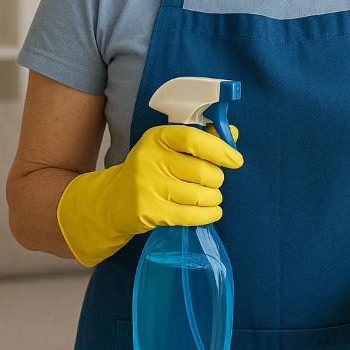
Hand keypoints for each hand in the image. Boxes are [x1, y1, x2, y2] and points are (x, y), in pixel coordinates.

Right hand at [56, 121, 242, 266]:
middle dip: (217, 179)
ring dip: (214, 198)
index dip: (219, 149)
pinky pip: (191, 215)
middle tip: (215, 182)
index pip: (193, 139)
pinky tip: (212, 212)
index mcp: (157, 138)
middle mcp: (150, 159)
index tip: (235, 160)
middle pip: (202, 171)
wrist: (114, 200)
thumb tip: (234, 134)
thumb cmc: (150, 171)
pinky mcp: (149, 211)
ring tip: (212, 197)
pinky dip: (209, 214)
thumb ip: (202, 140)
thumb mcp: (169, 149)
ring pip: (199, 195)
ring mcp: (147, 186)